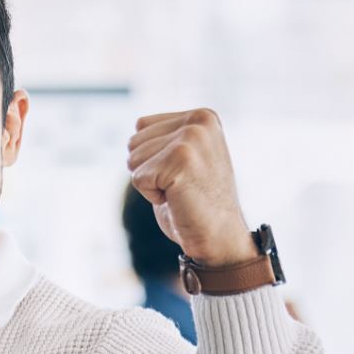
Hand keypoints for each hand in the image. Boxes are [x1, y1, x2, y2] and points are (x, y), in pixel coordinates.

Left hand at [127, 109, 255, 266]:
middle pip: (134, 141)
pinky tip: (178, 199)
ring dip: (151, 183)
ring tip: (180, 191)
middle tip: (181, 185)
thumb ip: (168, 136)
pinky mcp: (181, 159)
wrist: (220, 237)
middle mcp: (199, 121)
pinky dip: (152, 196)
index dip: (153, 158)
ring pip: (133, 159)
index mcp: (202, 116)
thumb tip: (138, 123)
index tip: (182, 173)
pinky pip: (138, 178)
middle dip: (150, 170)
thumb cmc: (197, 203)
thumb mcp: (185, 158)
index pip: (142, 127)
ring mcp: (191, 138)